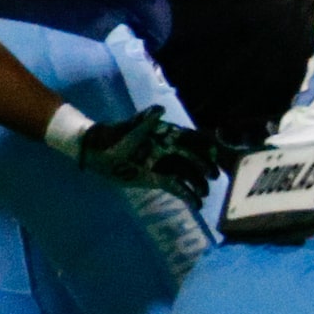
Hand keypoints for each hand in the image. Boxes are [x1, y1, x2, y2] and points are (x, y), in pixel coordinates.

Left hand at [70, 107, 230, 203]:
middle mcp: (171, 151)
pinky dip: (188, 196)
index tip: (214, 154)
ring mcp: (166, 167)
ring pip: (188, 175)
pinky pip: (177, 188)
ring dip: (199, 184)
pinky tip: (196, 204)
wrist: (98, 152)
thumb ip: (147, 119)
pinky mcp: (159, 180)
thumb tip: (160, 109)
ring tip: (204, 194)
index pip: (193, 140)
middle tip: (214, 177)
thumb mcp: (131, 127)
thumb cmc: (115, 136)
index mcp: (168, 136)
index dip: (205, 146)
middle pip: (194, 159)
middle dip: (206, 168)